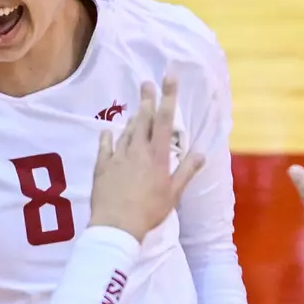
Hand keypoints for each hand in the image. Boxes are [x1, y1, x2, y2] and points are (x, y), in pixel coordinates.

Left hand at [88, 77, 204, 241]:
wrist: (116, 226)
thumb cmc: (149, 211)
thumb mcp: (173, 193)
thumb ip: (186, 171)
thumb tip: (202, 153)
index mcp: (157, 156)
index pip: (164, 120)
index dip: (168, 97)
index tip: (169, 77)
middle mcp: (137, 151)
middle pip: (142, 119)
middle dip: (147, 99)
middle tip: (147, 83)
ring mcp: (117, 157)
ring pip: (126, 132)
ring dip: (132, 119)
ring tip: (136, 110)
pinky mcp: (102, 166)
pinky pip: (105, 147)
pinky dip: (107, 137)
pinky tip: (108, 131)